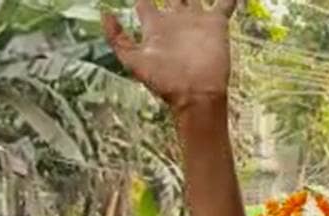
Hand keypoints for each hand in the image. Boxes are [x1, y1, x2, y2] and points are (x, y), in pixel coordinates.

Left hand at [103, 0, 236, 113]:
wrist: (197, 94)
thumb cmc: (165, 81)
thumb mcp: (134, 61)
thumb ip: (118, 39)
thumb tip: (104, 14)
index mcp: (156, 27)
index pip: (144, 4)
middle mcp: (175, 22)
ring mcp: (196, 21)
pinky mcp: (216, 24)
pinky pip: (224, 3)